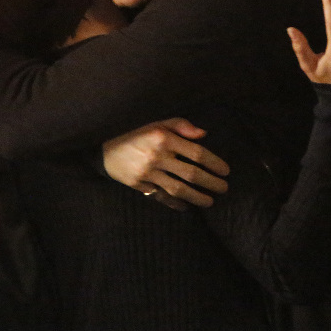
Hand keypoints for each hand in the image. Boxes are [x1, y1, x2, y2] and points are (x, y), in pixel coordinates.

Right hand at [102, 118, 228, 209]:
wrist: (105, 151)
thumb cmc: (136, 134)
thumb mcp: (157, 123)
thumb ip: (181, 125)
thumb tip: (203, 134)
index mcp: (163, 138)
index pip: (195, 153)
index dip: (213, 163)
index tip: (225, 171)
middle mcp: (157, 156)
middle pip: (190, 173)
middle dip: (210, 182)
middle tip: (224, 188)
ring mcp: (148, 173)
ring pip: (178, 188)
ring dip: (197, 197)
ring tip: (210, 201)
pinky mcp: (140, 185)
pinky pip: (161, 197)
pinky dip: (175, 204)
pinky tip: (186, 207)